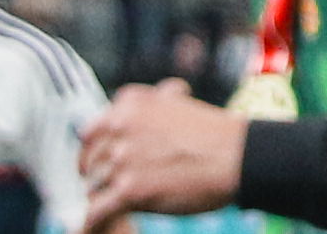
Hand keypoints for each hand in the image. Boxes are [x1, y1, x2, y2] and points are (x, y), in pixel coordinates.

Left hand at [78, 84, 248, 228]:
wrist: (236, 157)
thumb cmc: (214, 134)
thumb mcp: (178, 105)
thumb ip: (149, 107)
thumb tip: (128, 111)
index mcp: (131, 104)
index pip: (91, 130)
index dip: (94, 149)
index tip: (97, 159)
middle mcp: (121, 127)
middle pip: (90, 160)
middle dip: (94, 175)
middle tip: (103, 184)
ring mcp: (123, 159)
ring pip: (93, 186)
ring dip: (100, 197)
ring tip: (108, 204)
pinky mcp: (129, 190)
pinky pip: (96, 212)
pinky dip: (93, 221)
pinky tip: (92, 225)